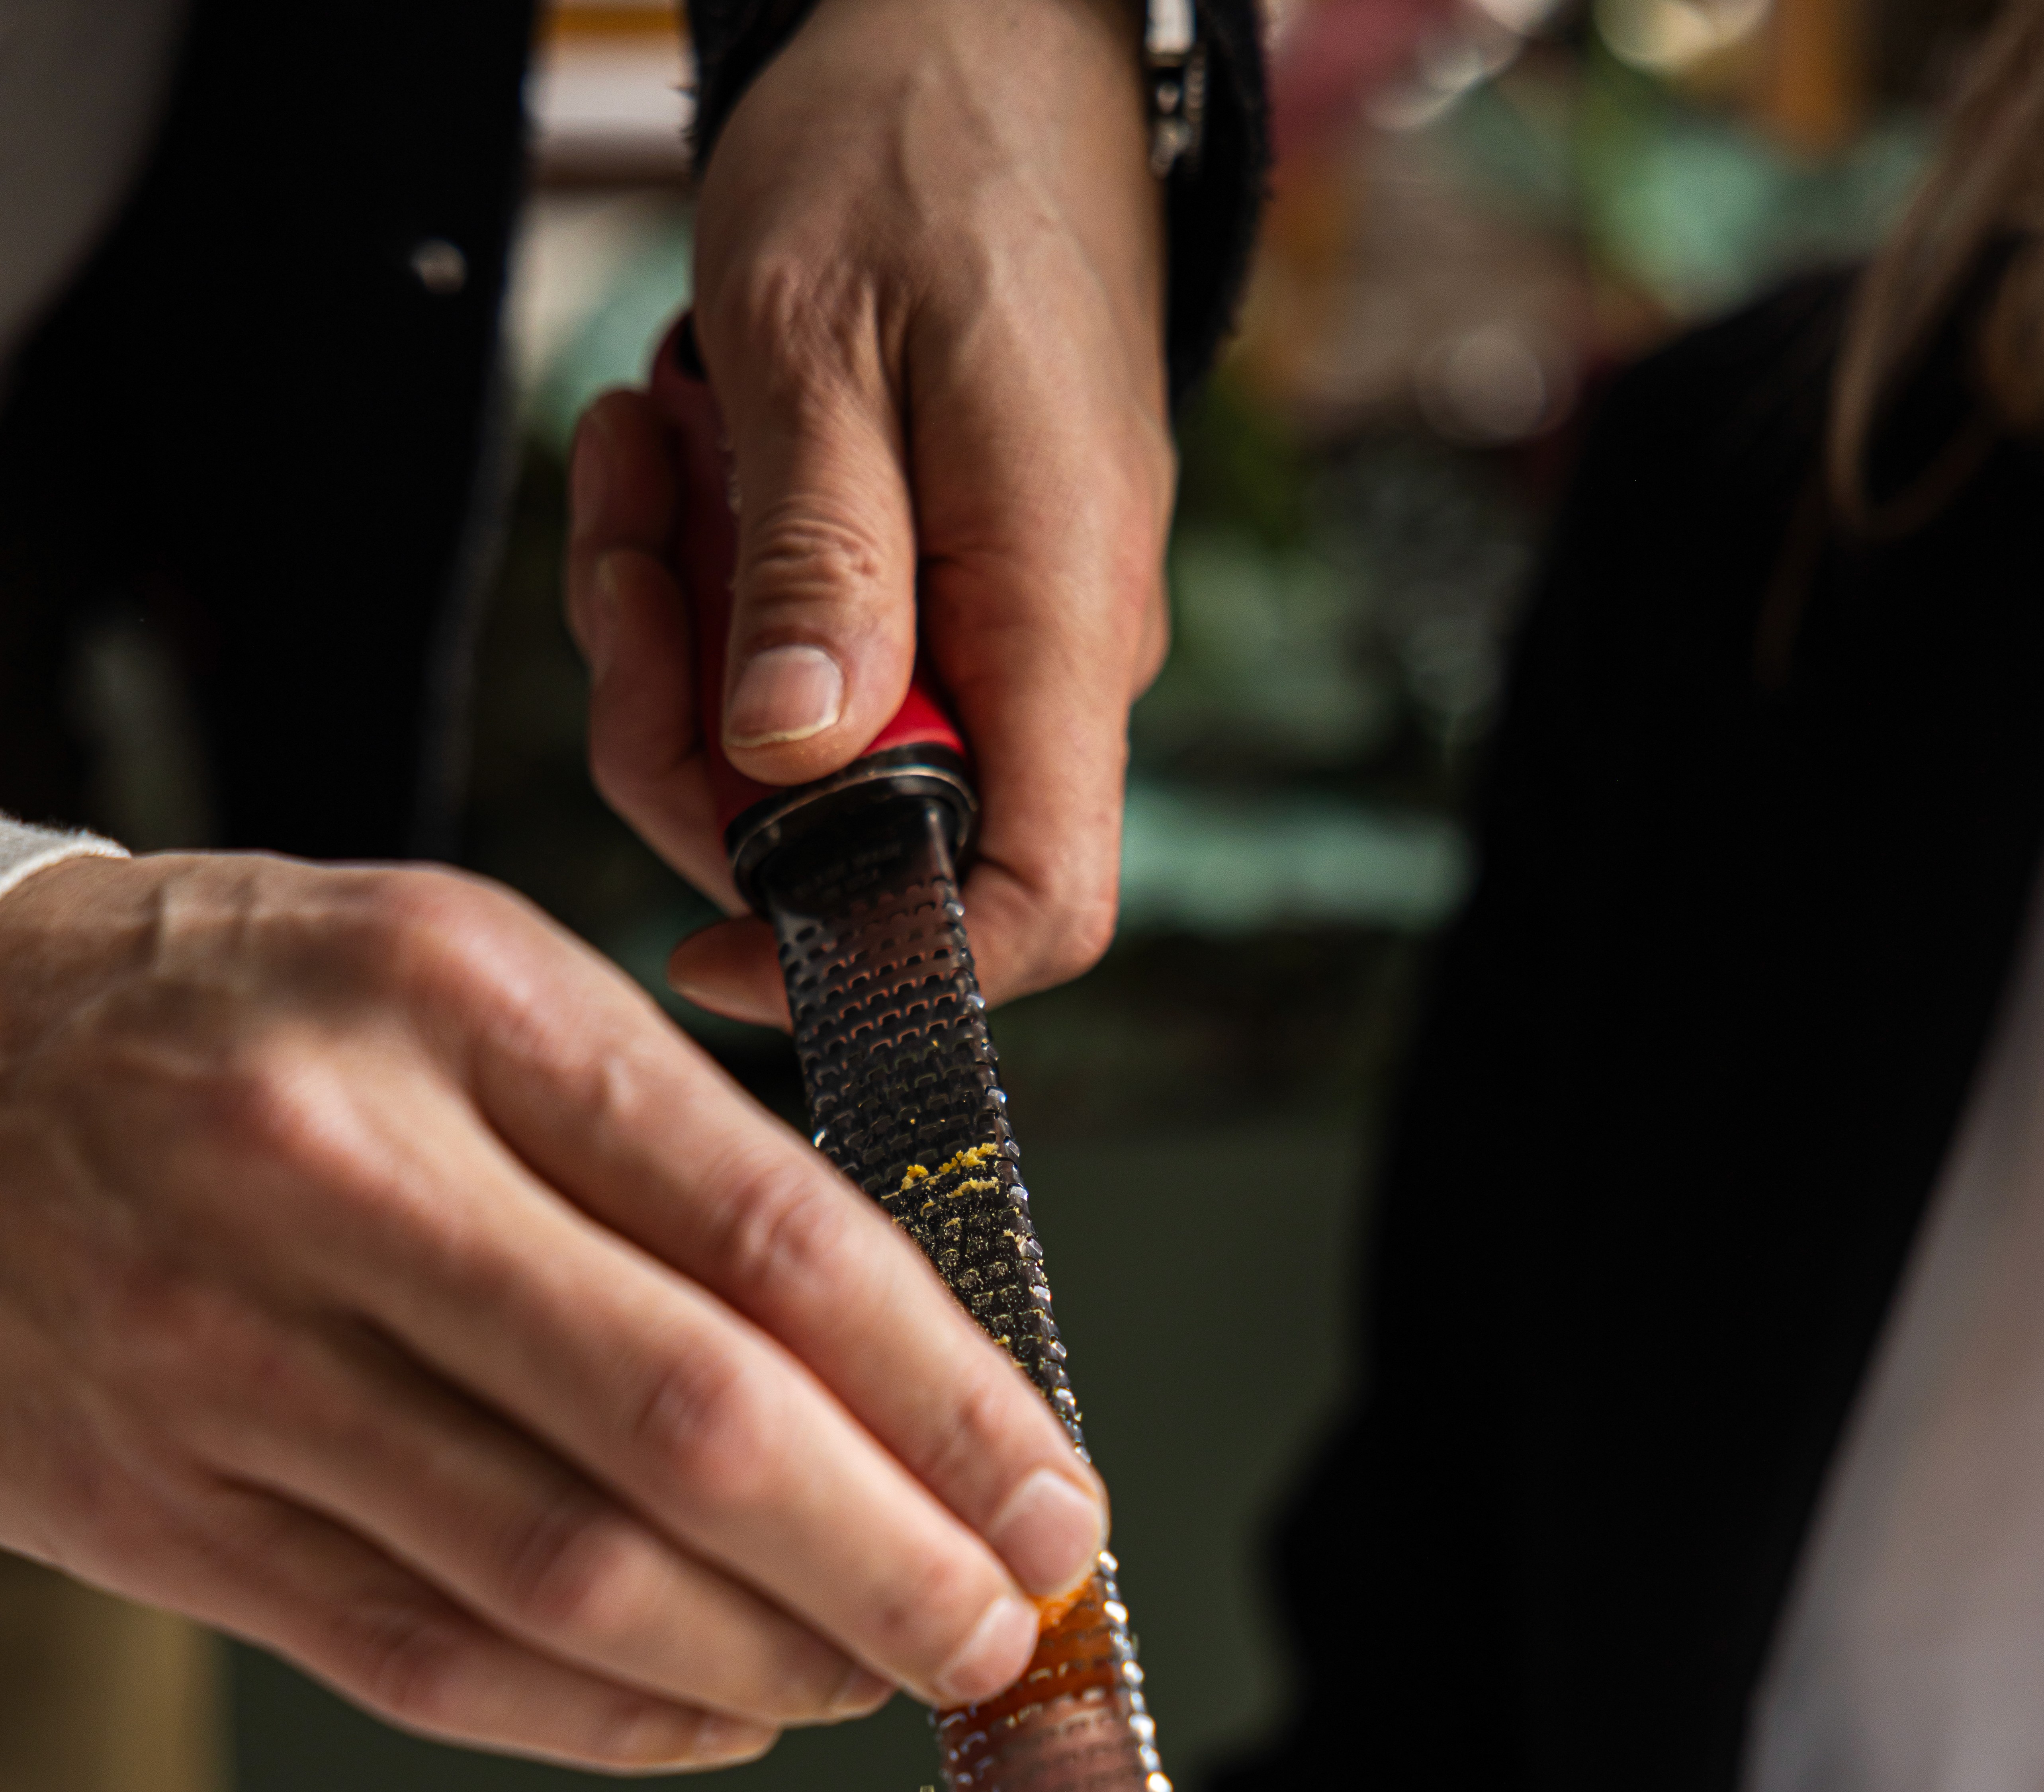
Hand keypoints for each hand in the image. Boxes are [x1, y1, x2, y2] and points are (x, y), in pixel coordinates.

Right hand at [0, 853, 1107, 1766]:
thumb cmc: (234, 1014)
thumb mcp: (462, 981)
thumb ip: (667, 1154)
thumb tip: (899, 1369)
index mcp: (460, 1005)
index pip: (775, 1233)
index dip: (949, 1400)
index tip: (1048, 1497)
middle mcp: (340, 1174)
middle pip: (689, 1424)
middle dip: (890, 1560)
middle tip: (996, 1627)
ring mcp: (231, 1358)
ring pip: (566, 1573)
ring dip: (767, 1658)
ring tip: (873, 1673)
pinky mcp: (163, 1513)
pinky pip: (431, 1661)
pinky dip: (612, 1719)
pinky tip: (716, 1717)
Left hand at [565, 0, 1170, 1021]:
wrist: (966, 47)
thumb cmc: (916, 162)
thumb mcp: (826, 350)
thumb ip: (814, 568)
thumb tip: (787, 761)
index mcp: (1054, 614)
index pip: (1035, 906)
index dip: (883, 963)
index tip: (714, 945)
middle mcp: (1041, 653)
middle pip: (861, 843)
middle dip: (696, 749)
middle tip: (628, 570)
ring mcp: (987, 627)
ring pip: (800, 759)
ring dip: (677, 646)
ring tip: (640, 471)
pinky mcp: (927, 590)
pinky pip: (797, 666)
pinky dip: (705, 592)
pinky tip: (672, 469)